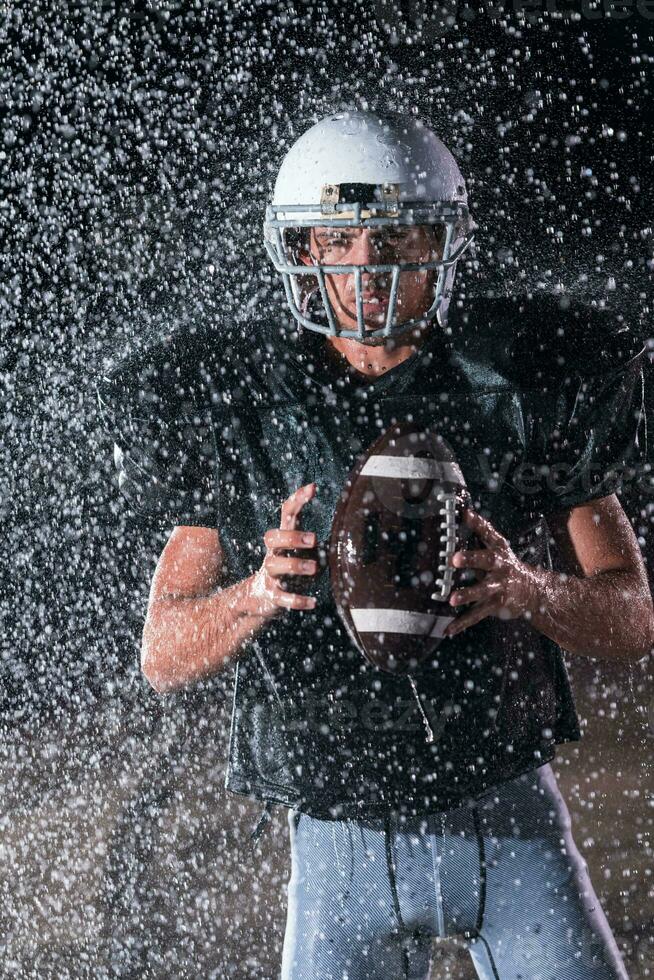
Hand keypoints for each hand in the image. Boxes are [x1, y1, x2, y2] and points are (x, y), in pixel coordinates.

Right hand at [243, 483, 317, 617]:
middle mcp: (274, 553)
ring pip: (274, 564)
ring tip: (314, 568)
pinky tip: (313, 602)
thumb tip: (351, 534)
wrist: (260, 599)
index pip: (286, 514)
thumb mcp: (305, 554)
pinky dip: (296, 600)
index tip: (313, 488)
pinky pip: (281, 597)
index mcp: (284, 539)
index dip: (297, 499)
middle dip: (292, 536)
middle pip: (272, 537)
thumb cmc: (292, 571)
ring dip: (294, 565)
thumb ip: (321, 545)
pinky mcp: (272, 595)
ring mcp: (270, 574)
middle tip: (313, 539)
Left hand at [443, 507, 537, 636]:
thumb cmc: (506, 566)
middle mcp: (500, 567)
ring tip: (452, 600)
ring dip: (467, 595)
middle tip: (454, 559)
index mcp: (499, 550)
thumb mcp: (498, 548)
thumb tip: (463, 512)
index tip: (464, 514)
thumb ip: (481, 533)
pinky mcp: (497, 605)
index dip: (477, 523)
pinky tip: (448, 629)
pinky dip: (462, 623)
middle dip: (471, 559)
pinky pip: (477, 615)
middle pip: (486, 560)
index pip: (488, 533)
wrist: (534, 591)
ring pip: (483, 590)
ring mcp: (500, 587)